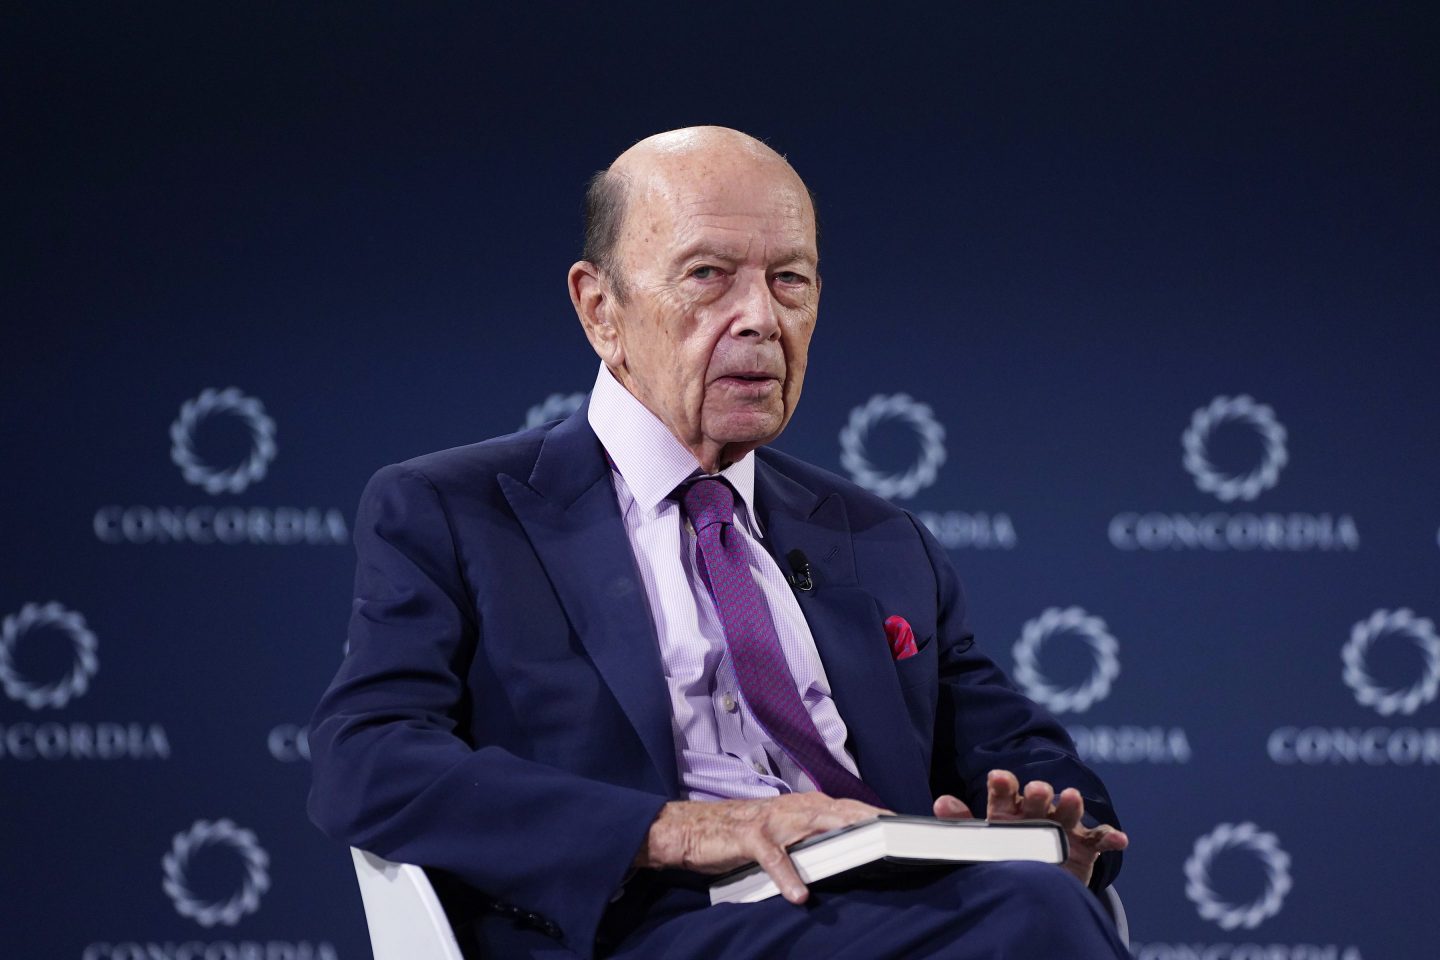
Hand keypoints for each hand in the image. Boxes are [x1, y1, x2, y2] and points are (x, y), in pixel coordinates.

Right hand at [635, 793, 887, 903]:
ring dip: (836, 833)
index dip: (869, 812)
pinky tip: (799, 894)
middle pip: (834, 810)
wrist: (687, 828)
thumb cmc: (734, 831)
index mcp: (797, 805)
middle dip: (865, 817)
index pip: (842, 806)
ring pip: (809, 824)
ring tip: (863, 846)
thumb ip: (806, 834)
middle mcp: (787, 808)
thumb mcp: (777, 830)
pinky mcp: (747, 838)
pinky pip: (771, 858)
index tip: (898, 822)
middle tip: (893, 828)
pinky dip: (786, 875)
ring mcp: (768, 821)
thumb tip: (839, 845)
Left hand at [932, 769, 1128, 887]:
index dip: (1003, 784)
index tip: (999, 777)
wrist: (1039, 881)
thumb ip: (964, 824)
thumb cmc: (1005, 854)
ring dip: (1070, 804)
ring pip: (1068, 811)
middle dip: (1038, 793)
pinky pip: (1100, 838)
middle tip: (1037, 789)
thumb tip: (940, 803)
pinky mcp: (1086, 845)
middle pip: (1037, 798)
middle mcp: (1036, 812)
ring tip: (1071, 797)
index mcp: (1007, 809)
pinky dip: (1110, 837)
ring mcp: (1063, 826)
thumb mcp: (983, 841)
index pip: (1003, 792)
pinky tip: (1118, 839)